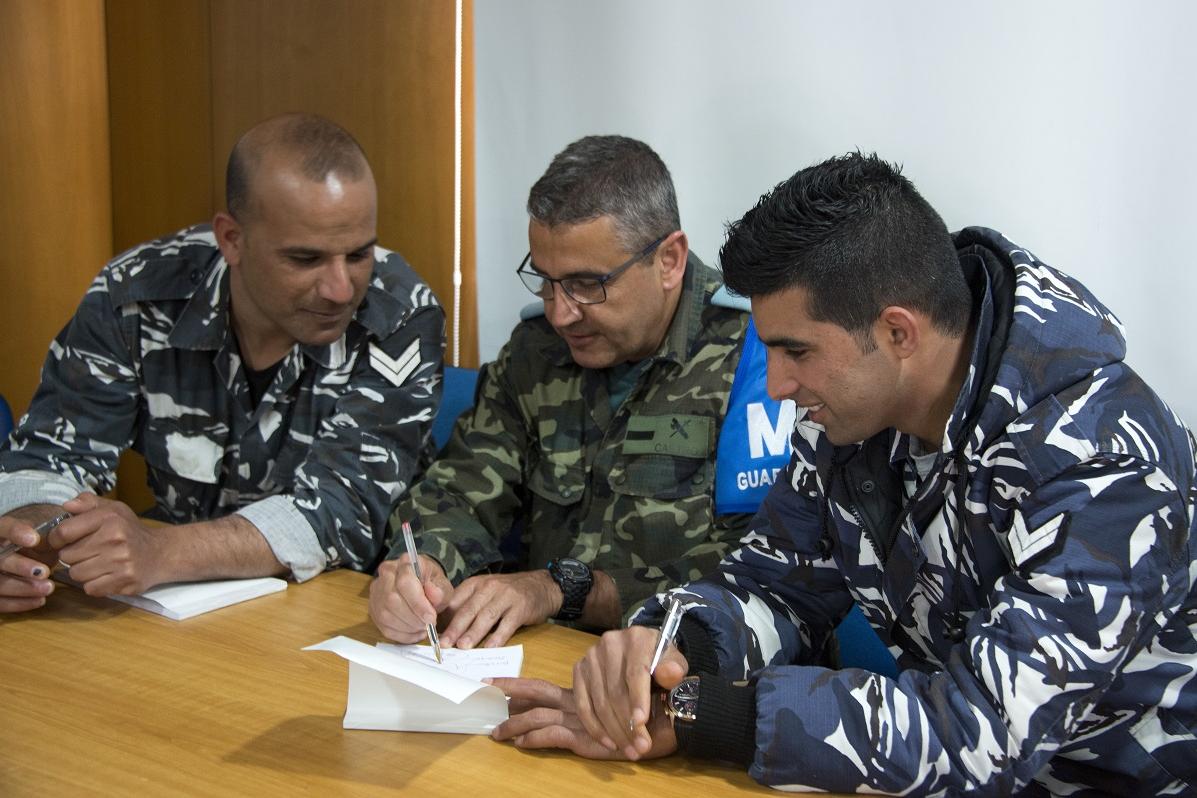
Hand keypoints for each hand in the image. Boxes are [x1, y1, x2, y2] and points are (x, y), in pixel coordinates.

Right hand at [0, 515, 58, 612]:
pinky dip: (19, 603)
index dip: (16, 532)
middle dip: (20, 567)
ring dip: (23, 588)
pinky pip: (0, 602)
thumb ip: (46, 534)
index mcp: (0, 530)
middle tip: (44, 572)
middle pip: (0, 559)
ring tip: (48, 588)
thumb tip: (54, 544)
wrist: (28, 552)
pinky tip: (40, 600)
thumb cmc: (38, 538)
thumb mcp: (43, 530)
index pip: (3, 527)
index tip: (34, 539)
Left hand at [49, 493, 167, 596]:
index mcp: (110, 518)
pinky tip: (106, 575)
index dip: (56, 538)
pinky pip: (90, 588)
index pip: (64, 532)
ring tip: (96, 564)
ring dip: (82, 571)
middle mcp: (116, 539)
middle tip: (87, 552)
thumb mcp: (113, 509)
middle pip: (67, 556)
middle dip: (73, 555)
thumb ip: (88, 503)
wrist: (161, 553)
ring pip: (77, 574)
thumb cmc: (130, 530)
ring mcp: (121, 563)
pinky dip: (94, 584)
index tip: (62, 540)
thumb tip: (66, 506)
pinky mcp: (125, 582)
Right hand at [370, 555, 452, 642]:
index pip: (405, 583)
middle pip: (392, 600)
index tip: (431, 618)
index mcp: (405, 563)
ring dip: (407, 628)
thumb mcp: (442, 584)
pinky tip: (414, 633)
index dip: (418, 604)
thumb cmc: (431, 583)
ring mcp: (377, 592)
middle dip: (413, 618)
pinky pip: (383, 627)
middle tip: (428, 625)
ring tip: (422, 629)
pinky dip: (401, 635)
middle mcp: (386, 574)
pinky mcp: (374, 609)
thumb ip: (440, 590)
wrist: (422, 584)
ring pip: (386, 615)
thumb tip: (433, 595)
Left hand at [439, 570, 560, 648]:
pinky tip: (490, 647)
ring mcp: (506, 597)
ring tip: (463, 647)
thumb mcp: (486, 591)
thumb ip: (468, 605)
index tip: (434, 634)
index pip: (455, 601)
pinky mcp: (521, 607)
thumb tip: (446, 629)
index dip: (443, 619)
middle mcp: (489, 587)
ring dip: (473, 633)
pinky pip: (507, 624)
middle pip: (469, 610)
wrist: (542, 586)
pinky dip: (498, 637)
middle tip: (444, 644)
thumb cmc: (509, 593)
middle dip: (455, 628)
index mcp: (476, 584)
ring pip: (486, 616)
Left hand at [490, 677, 676, 759]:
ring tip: (496, 733)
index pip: (544, 686)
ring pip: (538, 716)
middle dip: (509, 690)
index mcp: (583, 693)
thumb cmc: (649, 713)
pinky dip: (535, 739)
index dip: (519, 684)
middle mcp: (578, 702)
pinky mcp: (587, 735)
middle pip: (536, 692)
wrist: (672, 719)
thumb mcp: (615, 712)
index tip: (494, 682)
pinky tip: (520, 743)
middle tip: (485, 689)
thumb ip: (593, 710)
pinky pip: (553, 736)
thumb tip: (568, 713)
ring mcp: (581, 718)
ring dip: (514, 725)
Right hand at [572, 626, 689, 759]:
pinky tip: (609, 743)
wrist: (642, 651)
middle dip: (628, 724)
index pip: (635, 672)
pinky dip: (594, 727)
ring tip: (630, 751)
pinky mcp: (579, 670)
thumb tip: (671, 674)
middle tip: (641, 748)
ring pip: (599, 701)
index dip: (638, 699)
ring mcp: (591, 656)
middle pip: (615, 691)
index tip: (642, 724)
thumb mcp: (674, 662)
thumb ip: (674, 669)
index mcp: (636, 637)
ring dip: (614, 731)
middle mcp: (609, 642)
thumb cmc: (660, 660)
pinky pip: (582, 704)